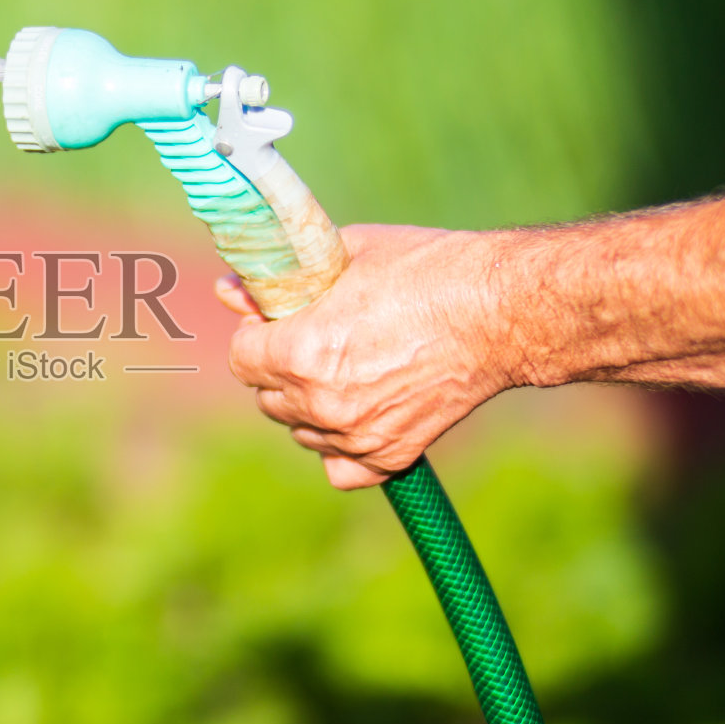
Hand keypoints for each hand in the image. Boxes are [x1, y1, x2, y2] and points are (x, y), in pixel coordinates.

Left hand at [217, 224, 513, 489]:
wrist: (498, 310)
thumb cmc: (420, 269)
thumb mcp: (341, 255)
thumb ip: (279, 278)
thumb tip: (227, 289)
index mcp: (300, 352)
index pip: (241, 360)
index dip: (256, 336)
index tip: (279, 323)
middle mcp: (321, 402)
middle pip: (267, 398)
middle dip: (281, 369)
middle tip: (318, 339)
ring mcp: (356, 435)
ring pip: (301, 431)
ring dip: (309, 406)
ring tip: (347, 367)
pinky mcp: (391, 455)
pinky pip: (340, 468)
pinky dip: (342, 447)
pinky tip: (359, 412)